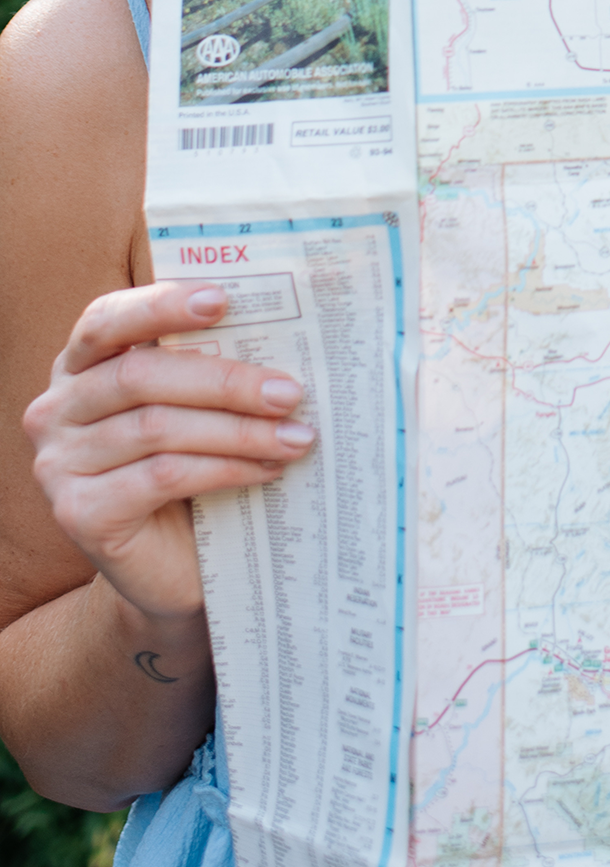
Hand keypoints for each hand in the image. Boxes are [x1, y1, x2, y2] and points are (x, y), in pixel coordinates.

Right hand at [24, 282, 316, 635]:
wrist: (170, 566)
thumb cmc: (189, 470)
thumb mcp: (194, 408)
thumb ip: (208, 364)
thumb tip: (282, 325)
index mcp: (79, 366)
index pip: (107, 319)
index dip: (160, 304)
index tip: (223, 299)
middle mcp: (56, 409)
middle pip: (141, 376)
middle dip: (225, 381)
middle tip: (290, 392)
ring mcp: (58, 464)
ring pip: (157, 428)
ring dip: (239, 430)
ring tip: (296, 436)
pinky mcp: (78, 513)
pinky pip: (162, 476)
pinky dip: (224, 469)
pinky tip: (267, 469)